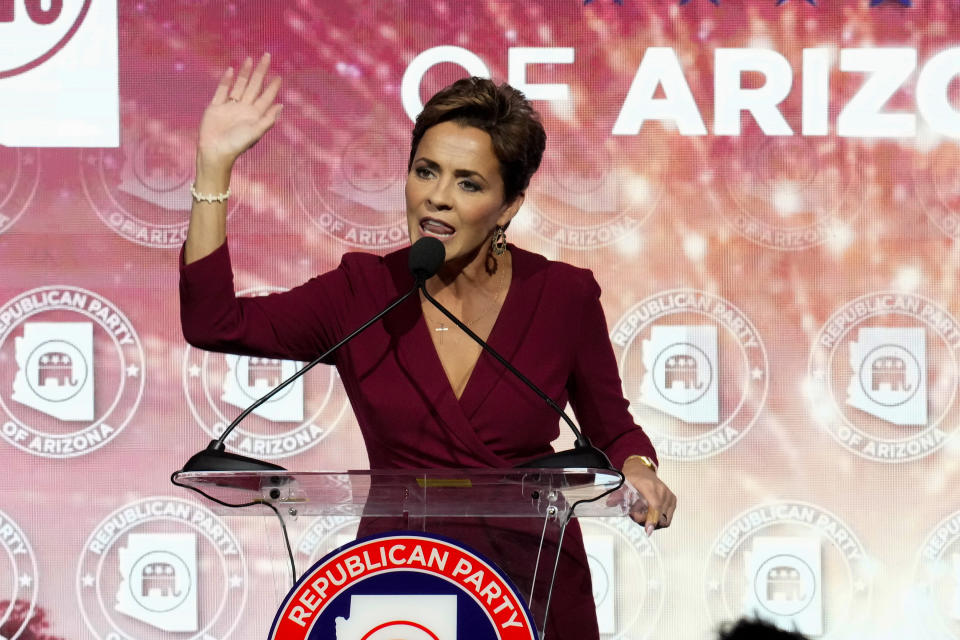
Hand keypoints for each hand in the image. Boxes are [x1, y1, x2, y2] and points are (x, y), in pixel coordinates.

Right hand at [197, 53, 282, 169]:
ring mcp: (230, 106)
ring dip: (245, 73)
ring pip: (240, 85)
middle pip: (254, 86)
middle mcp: (243, 109)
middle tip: (267, 56)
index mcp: (254, 115)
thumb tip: (281, 105)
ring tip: (250, 59)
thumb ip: (268, 119)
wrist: (215, 151)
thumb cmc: (236, 145)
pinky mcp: (216, 107)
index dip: (273, 87)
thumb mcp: (255, 132)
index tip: (279, 76)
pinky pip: (222, 90)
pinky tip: (231, 70)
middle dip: (261, 72)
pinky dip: (226, 81)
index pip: (266, 97)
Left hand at [622, 457, 675, 535]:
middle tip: (636, 517)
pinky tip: (650, 514)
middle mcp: (661, 490)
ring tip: (643, 514)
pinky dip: (660, 519)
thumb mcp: (623, 484)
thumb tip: (610, 503)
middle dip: (648, 521)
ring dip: (654, 521)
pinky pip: (668, 517)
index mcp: (649, 485)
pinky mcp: (672, 499)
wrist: (642, 470)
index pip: (655, 505)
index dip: (652, 519)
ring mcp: (668, 494)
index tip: (648, 530)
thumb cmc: (633, 477)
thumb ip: (617, 494)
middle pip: (659, 515)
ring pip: (665, 518)